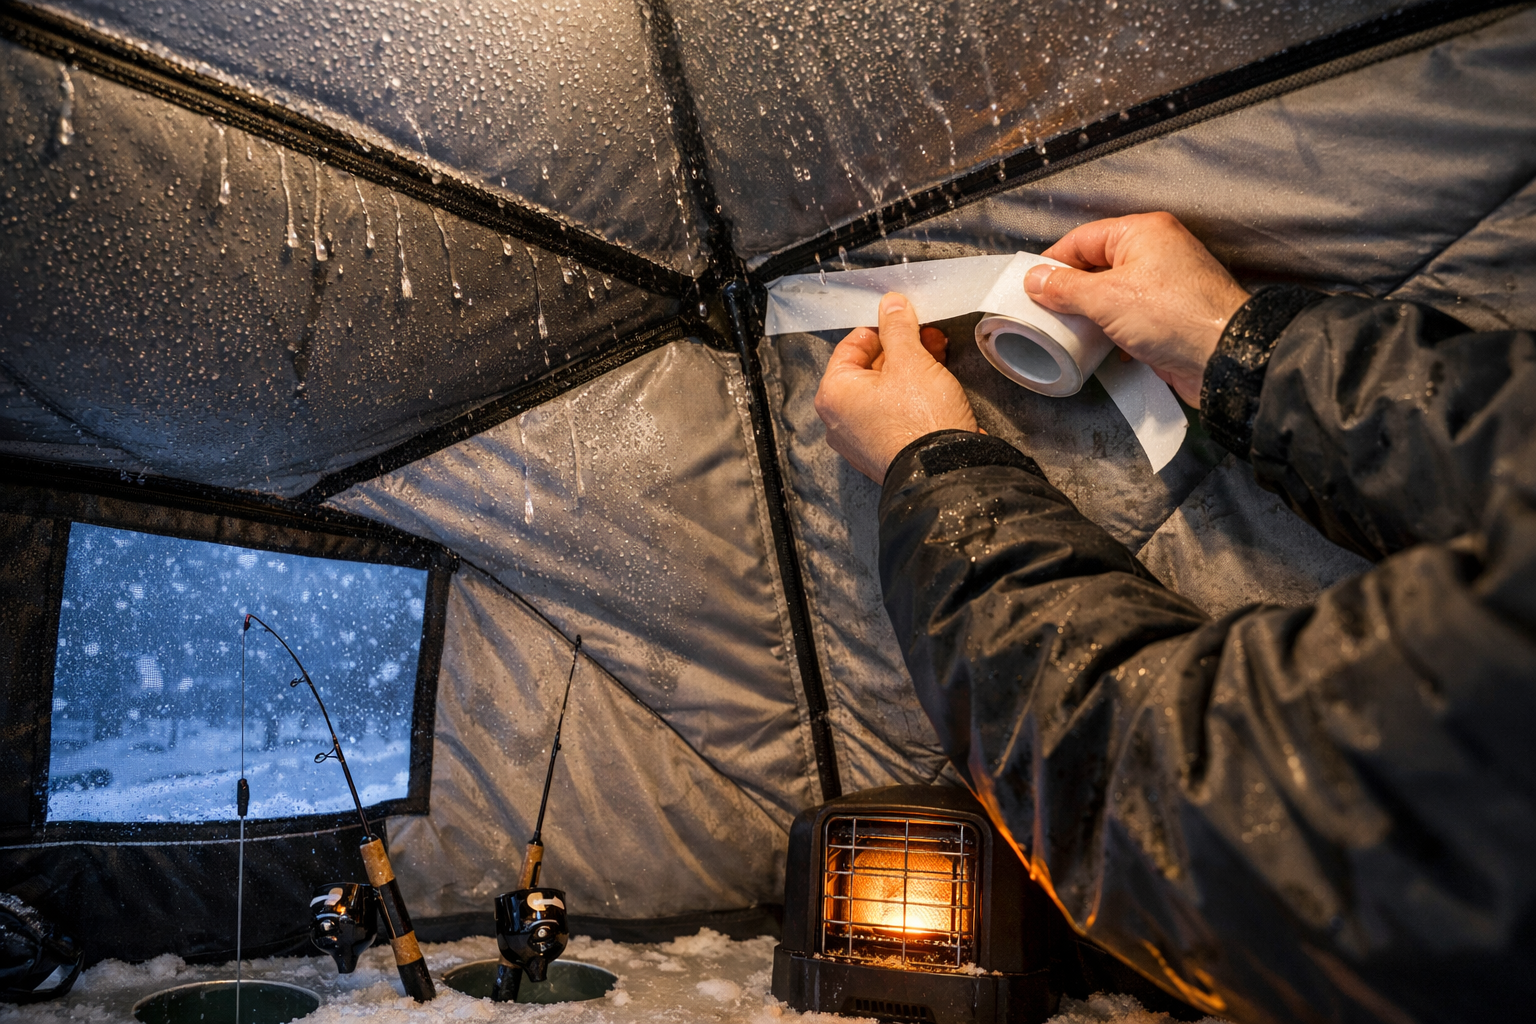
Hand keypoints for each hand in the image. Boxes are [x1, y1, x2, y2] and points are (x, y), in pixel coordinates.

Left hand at [814, 291, 978, 482]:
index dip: (880, 328)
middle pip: (868, 369)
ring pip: (884, 391)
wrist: (945, 471)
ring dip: (910, 368)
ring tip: (937, 353)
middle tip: (925, 334)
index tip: (900, 319)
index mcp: (834, 394)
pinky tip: (935, 383)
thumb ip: (898, 328)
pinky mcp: (885, 450)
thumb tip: (892, 306)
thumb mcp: (911, 360)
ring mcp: (862, 439)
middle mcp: (841, 420)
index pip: (851, 346)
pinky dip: (912, 396)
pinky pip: (894, 413)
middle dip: (900, 348)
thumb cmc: (920, 423)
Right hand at [1023, 212, 1248, 405]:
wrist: (1223, 357)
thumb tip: (1037, 280)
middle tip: (1045, 310)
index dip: (1053, 261)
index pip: (1082, 239)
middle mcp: (1155, 253)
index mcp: (1142, 232)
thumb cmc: (1176, 315)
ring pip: (1110, 294)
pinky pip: (1127, 317)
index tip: (1030, 284)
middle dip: (1070, 290)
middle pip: (1095, 266)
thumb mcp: (1106, 298)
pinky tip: (1100, 347)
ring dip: (1089, 314)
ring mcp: (1162, 285)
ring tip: (1069, 330)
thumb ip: (1065, 288)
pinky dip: (1110, 330)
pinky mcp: (1167, 315)